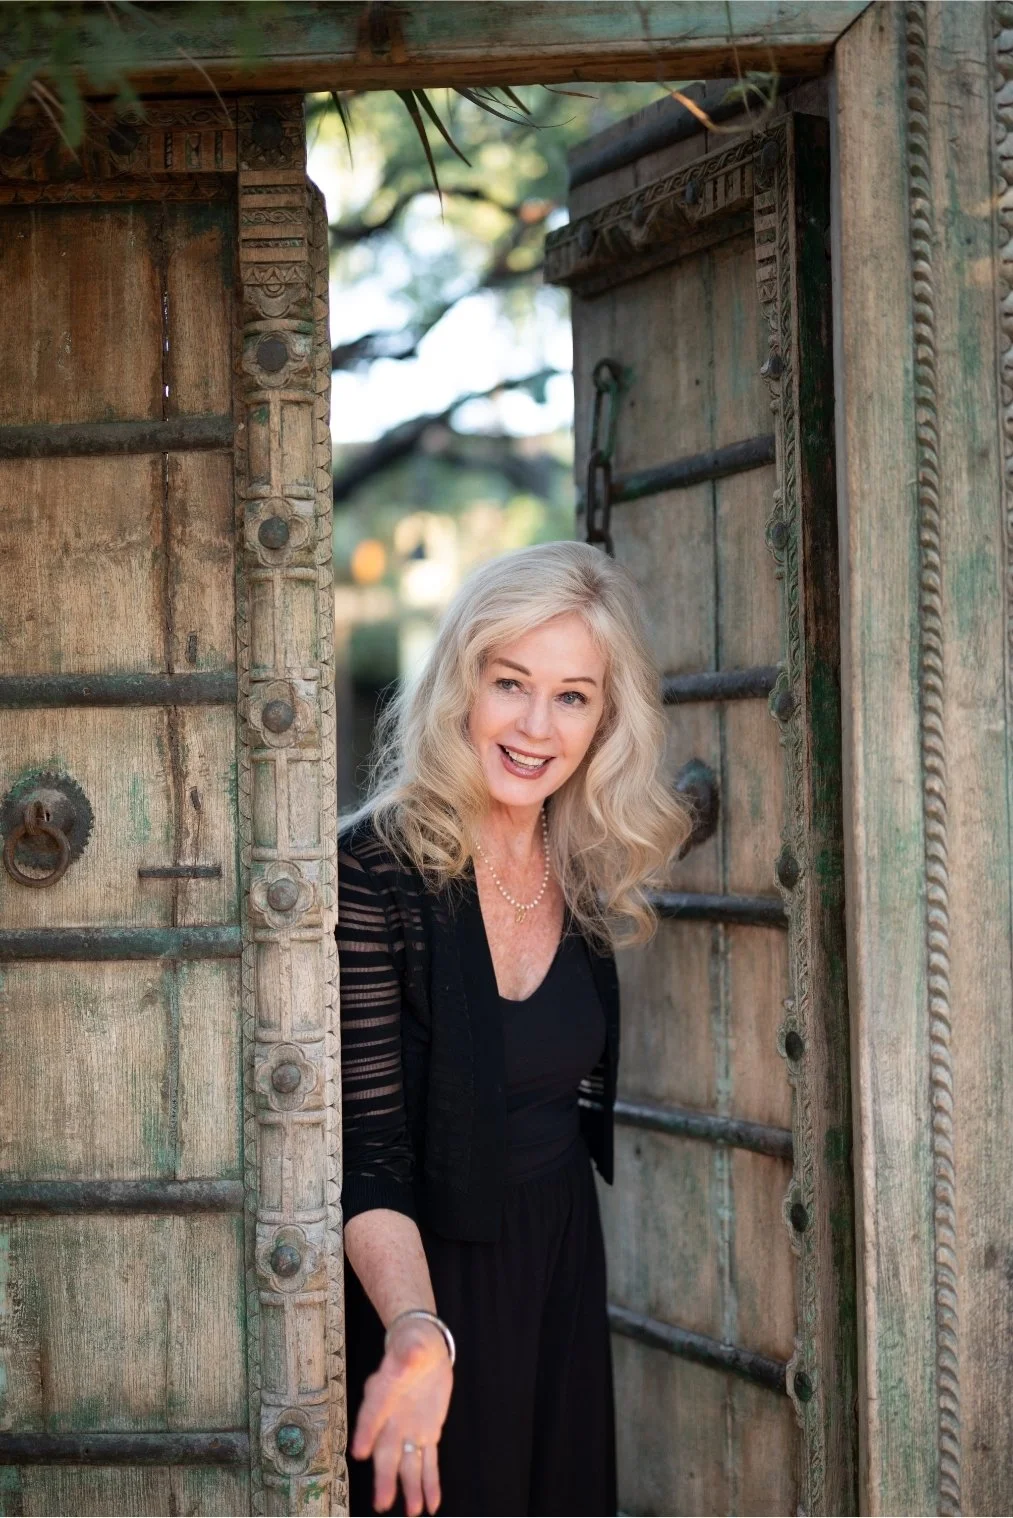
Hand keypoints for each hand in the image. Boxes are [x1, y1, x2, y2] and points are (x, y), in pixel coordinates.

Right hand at [352, 1319, 452, 1514]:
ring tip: (413, 1511)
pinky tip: (431, 1504)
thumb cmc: (411, 1345)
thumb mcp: (411, 1344)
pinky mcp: (427, 1434)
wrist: (423, 1349)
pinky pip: (428, 1463)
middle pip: (386, 1450)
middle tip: (382, 1502)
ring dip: (409, 1488)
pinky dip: (430, 1483)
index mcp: (382, 1392)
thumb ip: (407, 1354)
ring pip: (407, 1464)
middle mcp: (391, 1418)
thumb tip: (407, 1356)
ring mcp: (408, 1430)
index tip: (359, 1451)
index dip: (366, 1432)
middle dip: (385, 1477)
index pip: (372, 1413)